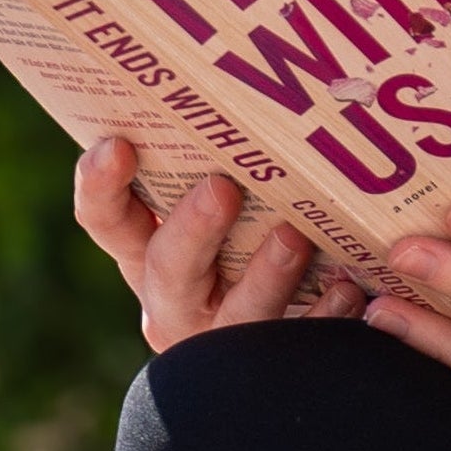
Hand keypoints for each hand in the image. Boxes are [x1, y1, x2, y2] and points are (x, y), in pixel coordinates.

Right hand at [71, 137, 362, 350]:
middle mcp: (175, 299)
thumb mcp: (222, 211)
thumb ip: (215, 167)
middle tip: (222, 187)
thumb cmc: (253, 244)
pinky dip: (324, 316)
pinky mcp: (274, 370)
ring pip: (234, 317)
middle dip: (193, 228)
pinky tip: (349, 287)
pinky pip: (297, 349)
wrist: (288, 360)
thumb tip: (244, 79)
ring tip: (294, 236)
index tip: (118, 144)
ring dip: (264, 274)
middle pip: (167, 267)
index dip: (101, 185)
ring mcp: (223, 340)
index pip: (103, 219)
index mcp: (145, 251)